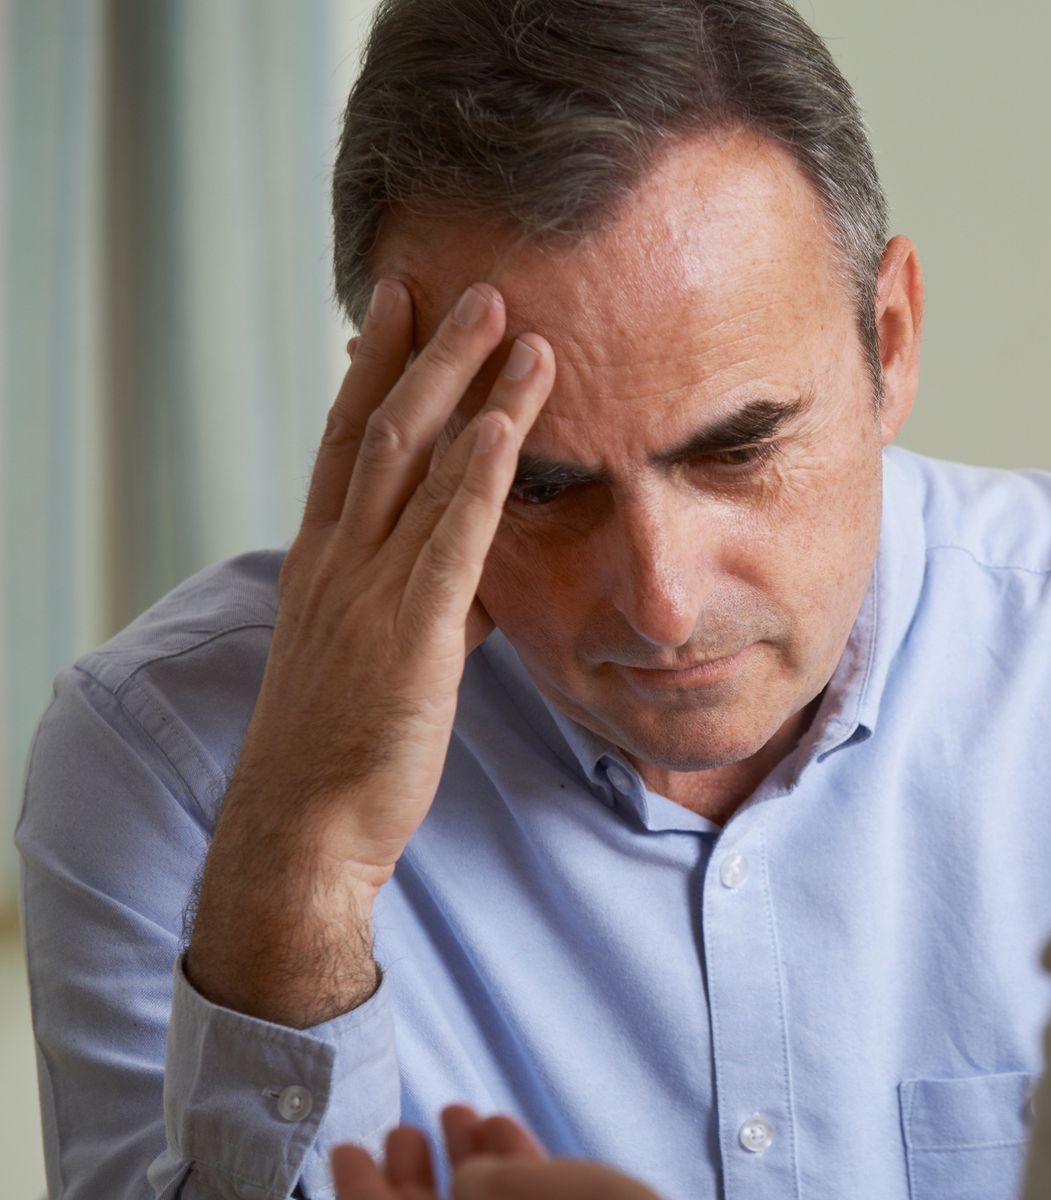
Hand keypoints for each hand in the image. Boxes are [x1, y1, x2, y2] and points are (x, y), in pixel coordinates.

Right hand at [184, 280, 554, 1025]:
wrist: (304, 827)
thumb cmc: (345, 747)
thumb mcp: (381, 655)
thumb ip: (426, 602)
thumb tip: (474, 577)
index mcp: (323, 562)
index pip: (345, 442)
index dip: (374, 369)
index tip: (399, 306)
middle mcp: (336, 560)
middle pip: (378, 429)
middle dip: (425, 353)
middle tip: (468, 285)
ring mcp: (367, 591)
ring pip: (415, 464)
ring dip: (467, 389)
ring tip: (511, 323)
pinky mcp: (409, 633)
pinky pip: (448, 536)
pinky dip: (479, 473)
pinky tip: (508, 422)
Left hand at [334, 1108, 772, 1199]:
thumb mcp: (509, 1191)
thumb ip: (474, 1177)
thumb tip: (470, 1177)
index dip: (360, 1186)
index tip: (345, 1147)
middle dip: (416, 1173)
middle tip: (403, 1130)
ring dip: (470, 1162)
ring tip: (461, 1113)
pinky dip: (516, 1175)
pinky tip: (511, 1133)